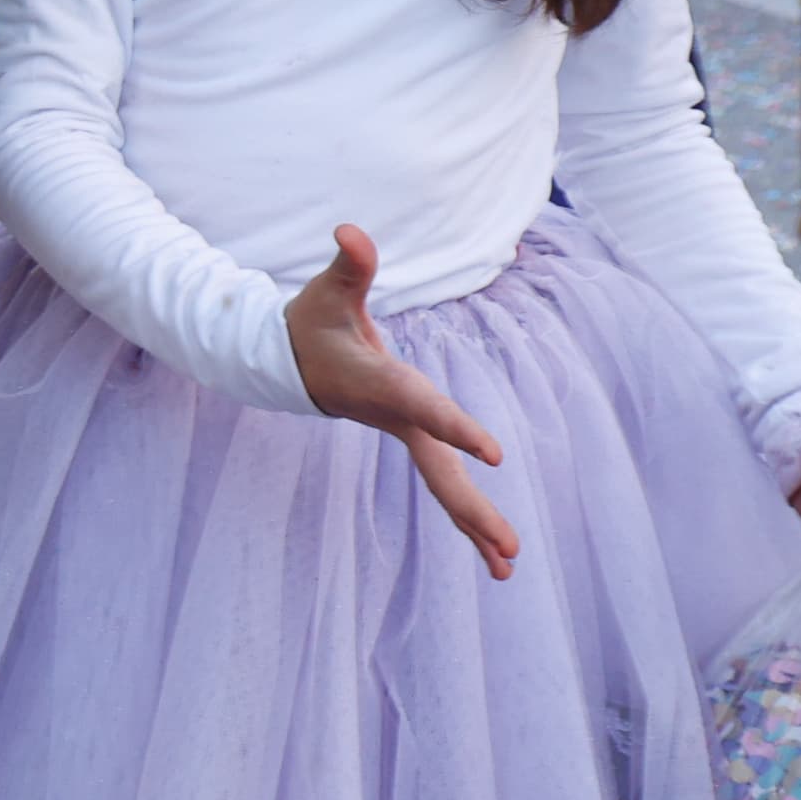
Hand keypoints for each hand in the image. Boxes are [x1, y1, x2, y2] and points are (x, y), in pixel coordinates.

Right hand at [284, 226, 517, 578]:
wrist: (289, 360)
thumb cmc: (313, 322)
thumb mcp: (327, 293)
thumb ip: (348, 266)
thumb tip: (350, 232)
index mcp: (382, 387)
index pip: (423, 409)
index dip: (457, 427)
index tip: (494, 455)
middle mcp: (397, 419)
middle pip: (440, 473)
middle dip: (474, 510)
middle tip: (511, 548)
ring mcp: (405, 432)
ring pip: (444, 486)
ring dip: (476, 525)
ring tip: (509, 567)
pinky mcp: (412, 436)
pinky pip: (443, 480)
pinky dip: (467, 514)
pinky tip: (492, 546)